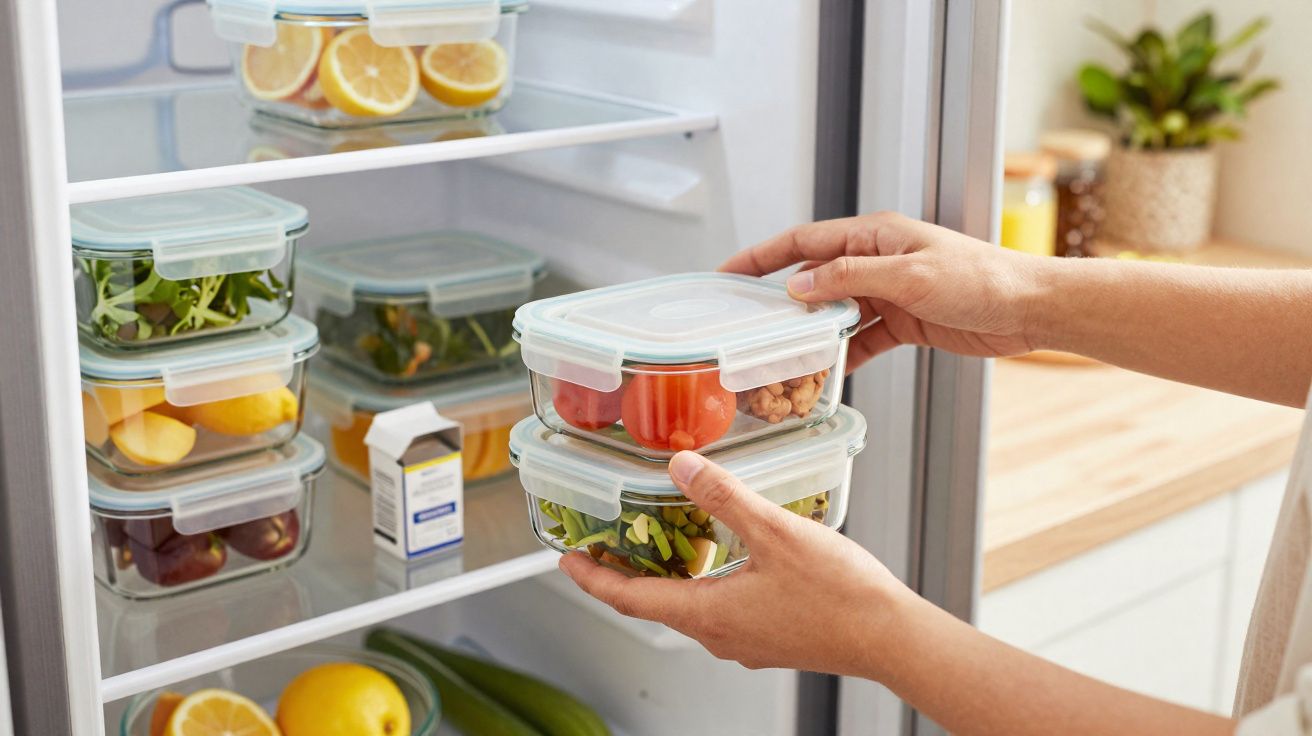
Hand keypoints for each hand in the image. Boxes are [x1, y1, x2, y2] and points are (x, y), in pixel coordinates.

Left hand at [559, 451, 909, 676]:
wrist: (890, 638)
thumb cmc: (838, 594)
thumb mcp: (774, 532)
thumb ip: (723, 496)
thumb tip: (679, 466)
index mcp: (708, 615)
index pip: (629, 599)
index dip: (592, 578)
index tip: (566, 559)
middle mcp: (719, 636)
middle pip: (653, 605)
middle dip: (623, 575)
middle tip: (602, 546)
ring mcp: (744, 641)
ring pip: (687, 607)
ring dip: (663, 578)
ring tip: (654, 545)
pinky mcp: (769, 637)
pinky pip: (718, 610)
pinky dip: (700, 584)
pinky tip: (718, 557)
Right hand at [720, 211, 1046, 370]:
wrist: (1028, 309)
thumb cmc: (982, 279)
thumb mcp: (909, 276)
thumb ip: (850, 278)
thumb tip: (799, 285)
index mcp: (874, 235)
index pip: (803, 242)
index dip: (761, 257)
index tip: (728, 273)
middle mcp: (876, 260)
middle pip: (813, 278)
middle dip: (780, 301)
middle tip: (747, 324)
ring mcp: (888, 292)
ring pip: (834, 312)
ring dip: (811, 333)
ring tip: (782, 356)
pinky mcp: (903, 321)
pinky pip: (861, 338)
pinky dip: (843, 355)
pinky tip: (828, 373)